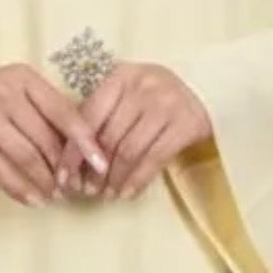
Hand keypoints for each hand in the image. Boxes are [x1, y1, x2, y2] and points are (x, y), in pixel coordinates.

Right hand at [0, 65, 109, 205]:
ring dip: (45, 183)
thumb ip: (48, 113)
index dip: (85, 141)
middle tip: (75, 188)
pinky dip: (20, 189)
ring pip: (25, 157)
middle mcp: (3, 92)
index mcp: (24, 78)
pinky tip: (34, 200)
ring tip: (56, 196)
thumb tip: (85, 152)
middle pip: (45, 139)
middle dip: (63, 169)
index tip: (102, 164)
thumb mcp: (21, 93)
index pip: (63, 112)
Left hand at [52, 62, 212, 199]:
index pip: (88, 118)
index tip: (63, 177)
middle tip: (87, 191)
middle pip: (108, 137)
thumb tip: (72, 160)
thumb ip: (103, 117)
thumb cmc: (156, 98)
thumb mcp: (128, 96)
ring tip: (106, 195)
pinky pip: (154, 159)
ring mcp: (166, 104)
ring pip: (129, 151)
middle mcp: (142, 86)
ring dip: (114, 179)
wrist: (208, 90)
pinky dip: (137, 180)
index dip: (73, 152)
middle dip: (93, 170)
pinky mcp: (187, 123)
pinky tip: (127, 193)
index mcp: (120, 77)